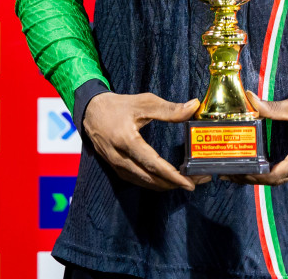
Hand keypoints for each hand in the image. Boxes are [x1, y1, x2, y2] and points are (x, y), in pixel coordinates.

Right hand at [83, 92, 206, 190]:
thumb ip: (169, 109)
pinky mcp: (116, 169)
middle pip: (150, 178)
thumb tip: (193, 107)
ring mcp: (116, 166)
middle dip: (174, 183)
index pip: (152, 164)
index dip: (172, 176)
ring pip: (144, 183)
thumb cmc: (119, 106)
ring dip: (166, 185)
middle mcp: (119, 158)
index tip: (189, 182)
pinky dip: (154, 184)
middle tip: (196, 182)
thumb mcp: (144, 102)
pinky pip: (138, 181)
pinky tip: (167, 181)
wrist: (92, 111)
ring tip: (186, 183)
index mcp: (126, 141)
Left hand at [241, 92, 287, 185]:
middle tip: (232, 174)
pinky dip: (272, 177)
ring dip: (262, 180)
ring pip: (283, 181)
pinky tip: (258, 171)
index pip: (283, 171)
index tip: (243, 172)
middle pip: (279, 180)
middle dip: (254, 179)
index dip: (261, 175)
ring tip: (240, 174)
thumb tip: (251, 99)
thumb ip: (274, 107)